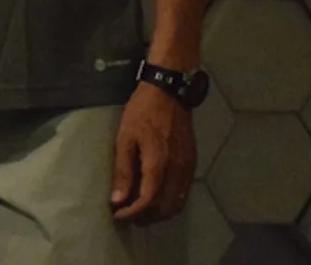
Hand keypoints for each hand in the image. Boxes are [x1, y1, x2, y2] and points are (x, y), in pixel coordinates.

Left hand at [111, 82, 196, 223]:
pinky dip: (171, 202)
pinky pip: (184, 192)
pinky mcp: (192, 163)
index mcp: (158, 164)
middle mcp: (177, 170)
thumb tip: (118, 200)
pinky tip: (156, 198)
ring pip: (178, 204)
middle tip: (127, 216)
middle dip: (146, 217)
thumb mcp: (125, 138)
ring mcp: (188, 167)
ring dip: (160, 213)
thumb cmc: (142, 112)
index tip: (117, 215)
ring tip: (140, 211)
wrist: (169, 92)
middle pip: (166, 208)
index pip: (148, 201)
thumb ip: (123, 170)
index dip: (132, 213)